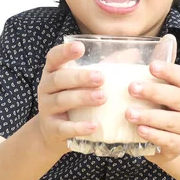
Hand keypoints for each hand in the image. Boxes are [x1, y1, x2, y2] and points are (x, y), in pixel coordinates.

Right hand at [35, 41, 105, 156]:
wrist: (54, 132)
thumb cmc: (75, 99)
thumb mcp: (84, 82)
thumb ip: (106, 65)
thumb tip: (134, 52)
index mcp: (53, 71)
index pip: (54, 57)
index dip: (65, 51)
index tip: (80, 47)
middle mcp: (45, 87)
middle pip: (58, 79)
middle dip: (80, 77)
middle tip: (100, 77)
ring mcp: (46, 108)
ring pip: (61, 101)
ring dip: (82, 98)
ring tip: (102, 97)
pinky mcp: (52, 129)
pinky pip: (64, 127)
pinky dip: (78, 127)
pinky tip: (94, 126)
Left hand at [125, 35, 179, 162]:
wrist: (170, 143)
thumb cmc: (157, 109)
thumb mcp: (151, 89)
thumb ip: (142, 70)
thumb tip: (135, 48)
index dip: (168, 70)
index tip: (151, 66)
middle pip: (177, 96)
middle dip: (154, 92)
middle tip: (131, 88)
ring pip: (172, 121)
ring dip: (150, 116)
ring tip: (129, 113)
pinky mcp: (179, 145)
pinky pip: (169, 140)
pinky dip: (154, 135)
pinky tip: (140, 130)